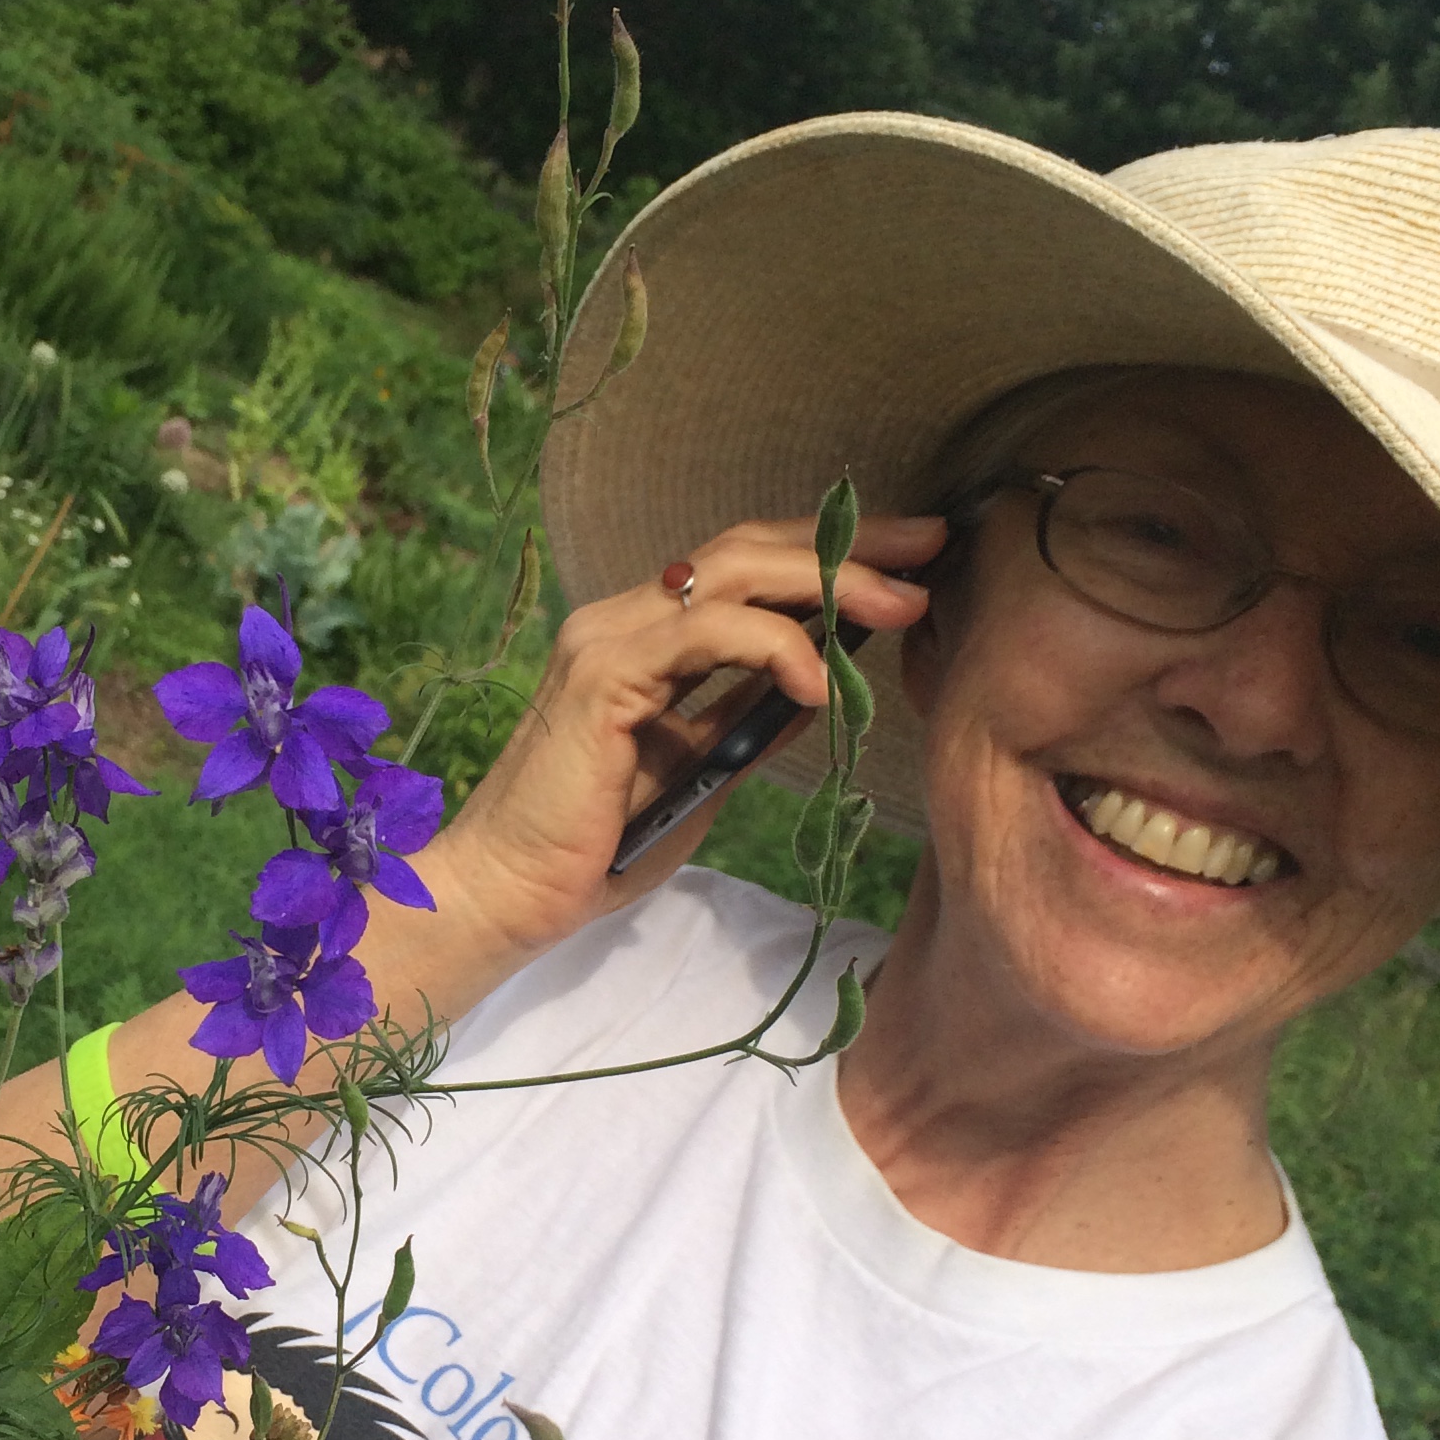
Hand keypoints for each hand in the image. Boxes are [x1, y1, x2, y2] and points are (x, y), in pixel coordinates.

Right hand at [418, 512, 942, 979]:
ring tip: (903, 606)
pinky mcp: (602, 676)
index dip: (829, 552)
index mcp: (644, 638)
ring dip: (830, 583)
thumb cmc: (597, 846)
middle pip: (747, 549)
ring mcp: (607, 639)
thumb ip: (748, 720)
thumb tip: (821, 681)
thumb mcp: (700, 771)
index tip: (912, 557)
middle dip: (848, 545)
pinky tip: (826, 681)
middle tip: (931, 547)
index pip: (745, 567)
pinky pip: (707, 635)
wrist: (508, 894)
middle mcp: (623, 619)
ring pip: (732, 575)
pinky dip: (777, 646)